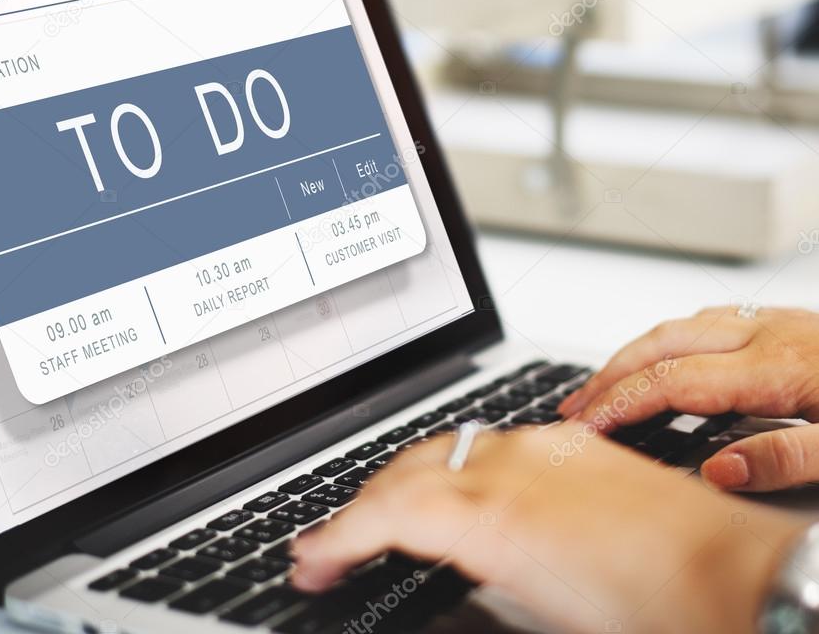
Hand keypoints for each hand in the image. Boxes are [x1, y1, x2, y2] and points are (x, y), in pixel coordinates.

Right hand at [291, 426, 802, 633]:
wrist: (739, 573)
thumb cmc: (657, 611)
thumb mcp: (539, 610)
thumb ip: (471, 574)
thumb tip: (432, 565)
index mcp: (496, 516)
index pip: (385, 513)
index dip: (334, 538)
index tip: (311, 560)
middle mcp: (511, 465)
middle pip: (403, 471)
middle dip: (355, 508)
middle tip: (330, 545)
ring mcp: (541, 444)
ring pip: (440, 447)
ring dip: (398, 482)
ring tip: (378, 519)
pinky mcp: (569, 440)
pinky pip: (485, 442)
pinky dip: (448, 467)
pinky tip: (449, 490)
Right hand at [559, 307, 818, 491]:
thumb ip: (787, 460)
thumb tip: (718, 471)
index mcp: (778, 367)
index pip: (672, 381)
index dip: (621, 403)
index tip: (586, 426)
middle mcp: (769, 335)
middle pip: (662, 344)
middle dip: (609, 375)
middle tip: (575, 407)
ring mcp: (777, 324)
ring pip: (682, 328)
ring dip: (635, 355)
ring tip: (606, 385)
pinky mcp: (789, 325)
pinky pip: (710, 322)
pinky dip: (671, 342)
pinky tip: (667, 361)